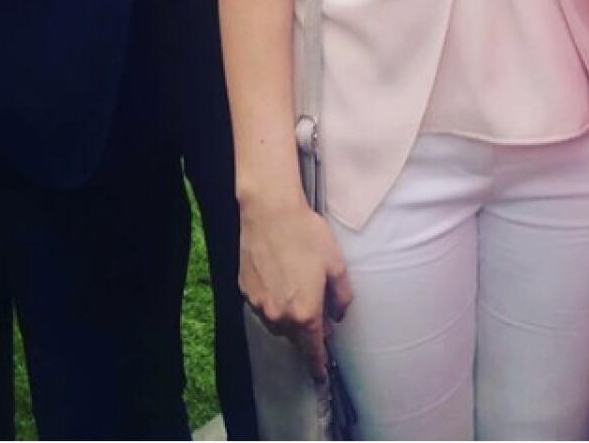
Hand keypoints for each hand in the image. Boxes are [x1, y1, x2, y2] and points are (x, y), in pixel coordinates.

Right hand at [239, 197, 353, 380]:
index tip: (320, 376)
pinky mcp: (246, 290)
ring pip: (277, 323)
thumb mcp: (336, 265)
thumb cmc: (306, 235)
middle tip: (317, 309)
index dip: (318, 365)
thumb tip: (338, 315)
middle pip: (295, 337)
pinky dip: (273, 301)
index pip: (313, 350)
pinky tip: (280, 279)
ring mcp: (260, 304)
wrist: (270, 212)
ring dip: (289, 317)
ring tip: (297, 290)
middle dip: (306, 331)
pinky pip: (263, 306)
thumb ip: (342, 297)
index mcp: (305, 313)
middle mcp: (280, 316)